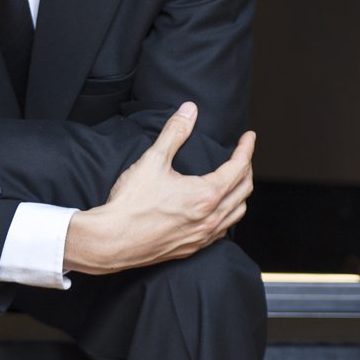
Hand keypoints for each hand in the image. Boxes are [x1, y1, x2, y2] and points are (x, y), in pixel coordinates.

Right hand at [63, 103, 254, 273]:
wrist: (112, 240)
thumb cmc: (131, 204)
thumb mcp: (152, 160)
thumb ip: (174, 132)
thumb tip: (189, 110)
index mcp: (206, 195)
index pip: (239, 167)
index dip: (246, 149)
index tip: (248, 137)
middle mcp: (210, 218)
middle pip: (243, 190)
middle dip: (246, 168)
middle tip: (242, 155)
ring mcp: (202, 236)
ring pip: (237, 213)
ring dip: (240, 194)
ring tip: (236, 181)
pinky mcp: (191, 249)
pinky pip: (222, 231)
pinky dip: (227, 215)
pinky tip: (218, 211)